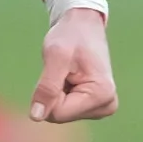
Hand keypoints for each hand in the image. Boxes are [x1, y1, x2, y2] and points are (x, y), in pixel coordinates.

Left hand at [30, 8, 117, 124]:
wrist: (83, 24)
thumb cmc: (70, 35)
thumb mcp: (55, 56)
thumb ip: (47, 87)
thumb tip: (36, 117)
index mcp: (101, 95)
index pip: (58, 112)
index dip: (48, 92)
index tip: (57, 69)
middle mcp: (106, 106)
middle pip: (60, 115)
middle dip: (53, 92)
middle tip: (62, 68)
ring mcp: (102, 107)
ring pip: (61, 113)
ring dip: (57, 91)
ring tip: (68, 70)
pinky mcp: (95, 106)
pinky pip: (66, 109)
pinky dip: (62, 92)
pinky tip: (71, 76)